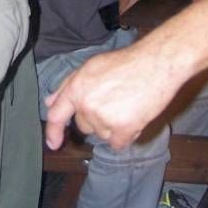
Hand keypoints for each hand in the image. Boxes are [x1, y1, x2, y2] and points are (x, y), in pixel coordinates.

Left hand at [44, 39, 177, 151]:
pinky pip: (118, 144)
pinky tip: (135, 117)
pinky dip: (126, 136)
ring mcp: (104, 118)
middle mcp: (86, 105)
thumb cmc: (127, 63)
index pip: (56, 114)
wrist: (157, 63)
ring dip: (114, 127)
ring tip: (128, 104)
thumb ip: (68, 85)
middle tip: (115, 100)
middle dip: (97, 119)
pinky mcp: (123, 129)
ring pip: (103, 135)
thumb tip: (51, 102)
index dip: (53, 131)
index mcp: (77, 87)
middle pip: (84, 126)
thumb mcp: (91, 66)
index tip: (53, 143)